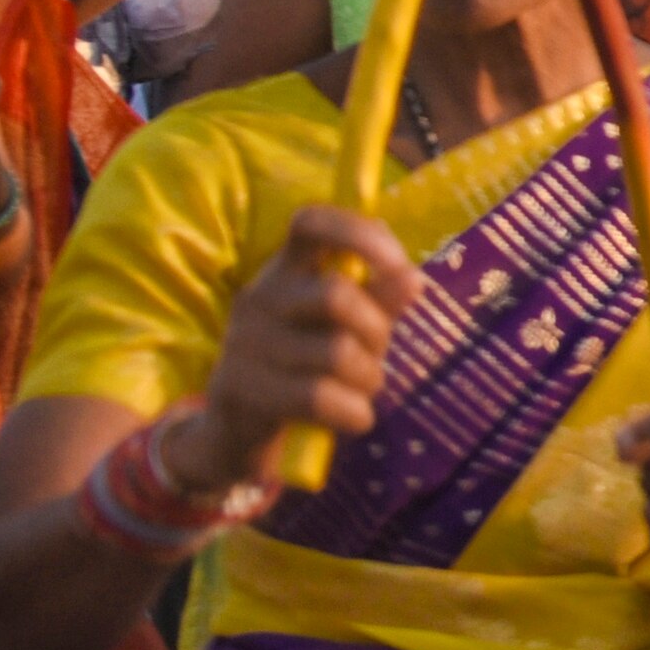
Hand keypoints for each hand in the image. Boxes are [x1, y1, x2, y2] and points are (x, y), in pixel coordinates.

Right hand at [188, 205, 415, 482]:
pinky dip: (354, 412)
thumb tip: (411, 279)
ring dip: (369, 378)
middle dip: (377, 329)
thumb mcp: (349, 323)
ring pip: (336, 352)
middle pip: (337, 294)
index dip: (361, 234)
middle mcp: (259, 297)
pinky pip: (318, 397)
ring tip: (363, 388)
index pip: (312, 222)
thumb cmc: (309, 360)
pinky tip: (356, 418)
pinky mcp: (239, 390)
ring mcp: (243, 343)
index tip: (397, 265)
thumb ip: (380, 297)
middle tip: (377, 353)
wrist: (241, 427)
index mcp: (286, 268)